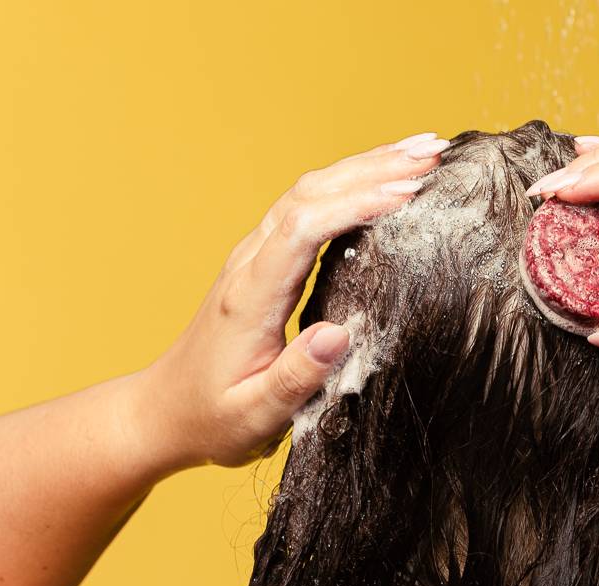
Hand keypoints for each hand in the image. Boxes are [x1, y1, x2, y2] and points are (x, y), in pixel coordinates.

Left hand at [138, 132, 448, 468]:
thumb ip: (295, 378)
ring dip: (365, 167)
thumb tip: (338, 335)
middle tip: (433, 154)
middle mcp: (250, 265)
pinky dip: (351, 186)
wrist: (166, 412)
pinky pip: (309, 208)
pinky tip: (384, 180)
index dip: (355, 205)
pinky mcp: (265, 263)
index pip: (303, 228)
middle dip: (373, 168)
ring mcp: (255, 258)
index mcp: (250, 297)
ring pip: (310, 191)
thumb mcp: (254, 417)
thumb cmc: (213, 420)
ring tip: (423, 153)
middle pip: (310, 193)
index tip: (407, 195)